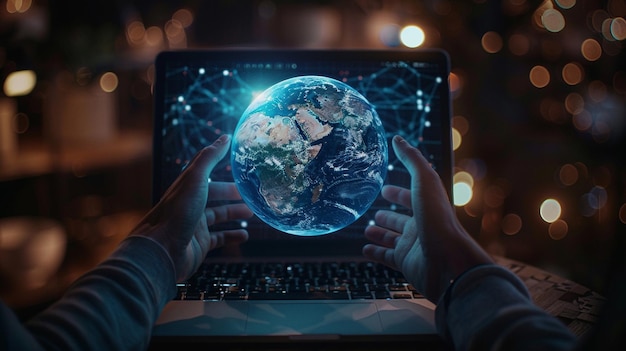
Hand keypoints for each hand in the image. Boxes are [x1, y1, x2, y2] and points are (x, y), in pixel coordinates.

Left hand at [130, 135, 252, 281]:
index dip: (224, 171)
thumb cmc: (177, 212)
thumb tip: (225, 137)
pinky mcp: (199, 244)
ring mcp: (194, 226)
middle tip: (251, 195)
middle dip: (233, 195)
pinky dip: (232, 236)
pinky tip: (245, 236)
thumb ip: (209, 158)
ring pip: (218, 217)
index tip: (242, 169)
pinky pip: (219, 238)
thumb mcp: (195, 179)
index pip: (208, 175)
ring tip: (252, 213)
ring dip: (234, 214)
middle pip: (215, 196)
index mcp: (187, 188)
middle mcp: (190, 205)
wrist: (161, 251)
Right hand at [363, 135, 492, 302]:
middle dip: (388, 215)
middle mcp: (420, 226)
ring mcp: (413, 246)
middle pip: (401, 219)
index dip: (398, 193)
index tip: (384, 189)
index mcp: (427, 207)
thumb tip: (397, 138)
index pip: (410, 197)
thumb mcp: (424, 182)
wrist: (448, 261)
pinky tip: (365, 250)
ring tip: (366, 230)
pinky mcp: (406, 263)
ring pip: (392, 238)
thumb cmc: (437, 219)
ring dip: (380, 233)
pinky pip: (387, 258)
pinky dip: (376, 253)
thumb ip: (411, 160)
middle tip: (374, 212)